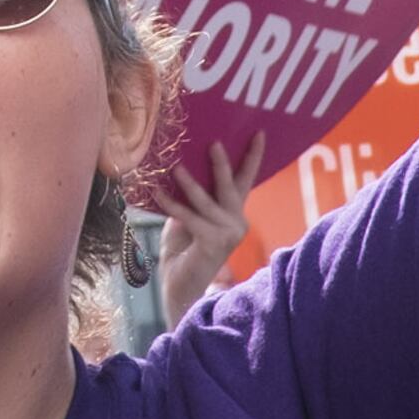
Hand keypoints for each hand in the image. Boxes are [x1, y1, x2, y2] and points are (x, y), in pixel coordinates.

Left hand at [154, 134, 264, 324]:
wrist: (182, 287)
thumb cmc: (183, 251)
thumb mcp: (187, 218)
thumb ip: (191, 198)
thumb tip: (180, 167)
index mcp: (232, 213)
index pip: (245, 180)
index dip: (253, 156)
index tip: (259, 132)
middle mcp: (236, 221)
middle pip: (231, 186)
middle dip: (222, 164)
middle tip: (214, 142)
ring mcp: (228, 234)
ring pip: (207, 201)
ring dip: (190, 184)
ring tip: (176, 167)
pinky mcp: (213, 243)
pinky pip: (190, 217)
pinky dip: (173, 205)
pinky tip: (158, 194)